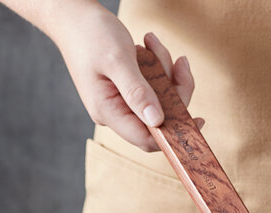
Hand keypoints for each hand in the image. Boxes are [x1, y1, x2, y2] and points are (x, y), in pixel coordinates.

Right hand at [51, 3, 201, 151]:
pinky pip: (153, 86)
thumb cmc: (89, 33)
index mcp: (108, 112)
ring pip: (159, 100)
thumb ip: (137, 92)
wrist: (71, 15)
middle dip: (174, 91)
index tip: (199, 120)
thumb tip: (158, 121)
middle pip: (159, 119)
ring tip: (152, 43)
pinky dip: (158, 67)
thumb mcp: (117, 60)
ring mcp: (121, 102)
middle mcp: (115, 113)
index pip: (147, 139)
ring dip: (166, 72)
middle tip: (178, 62)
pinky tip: (149, 46)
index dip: (174, 135)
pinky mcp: (127, 90)